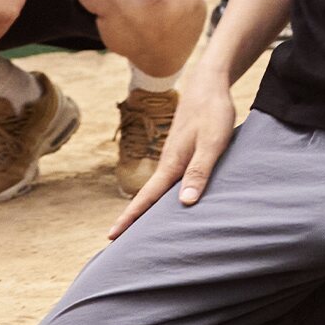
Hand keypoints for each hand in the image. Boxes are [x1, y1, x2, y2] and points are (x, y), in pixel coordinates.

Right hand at [110, 71, 235, 237]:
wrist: (209, 83)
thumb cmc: (213, 112)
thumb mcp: (212, 143)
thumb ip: (200, 171)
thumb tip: (184, 203)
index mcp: (172, 164)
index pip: (147, 198)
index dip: (130, 218)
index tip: (111, 237)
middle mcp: (169, 163)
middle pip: (148, 197)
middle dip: (133, 218)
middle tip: (117, 242)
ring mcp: (174, 156)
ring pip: (159, 189)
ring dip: (149, 207)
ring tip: (141, 228)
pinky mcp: (183, 151)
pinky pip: (170, 179)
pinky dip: (164, 194)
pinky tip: (170, 200)